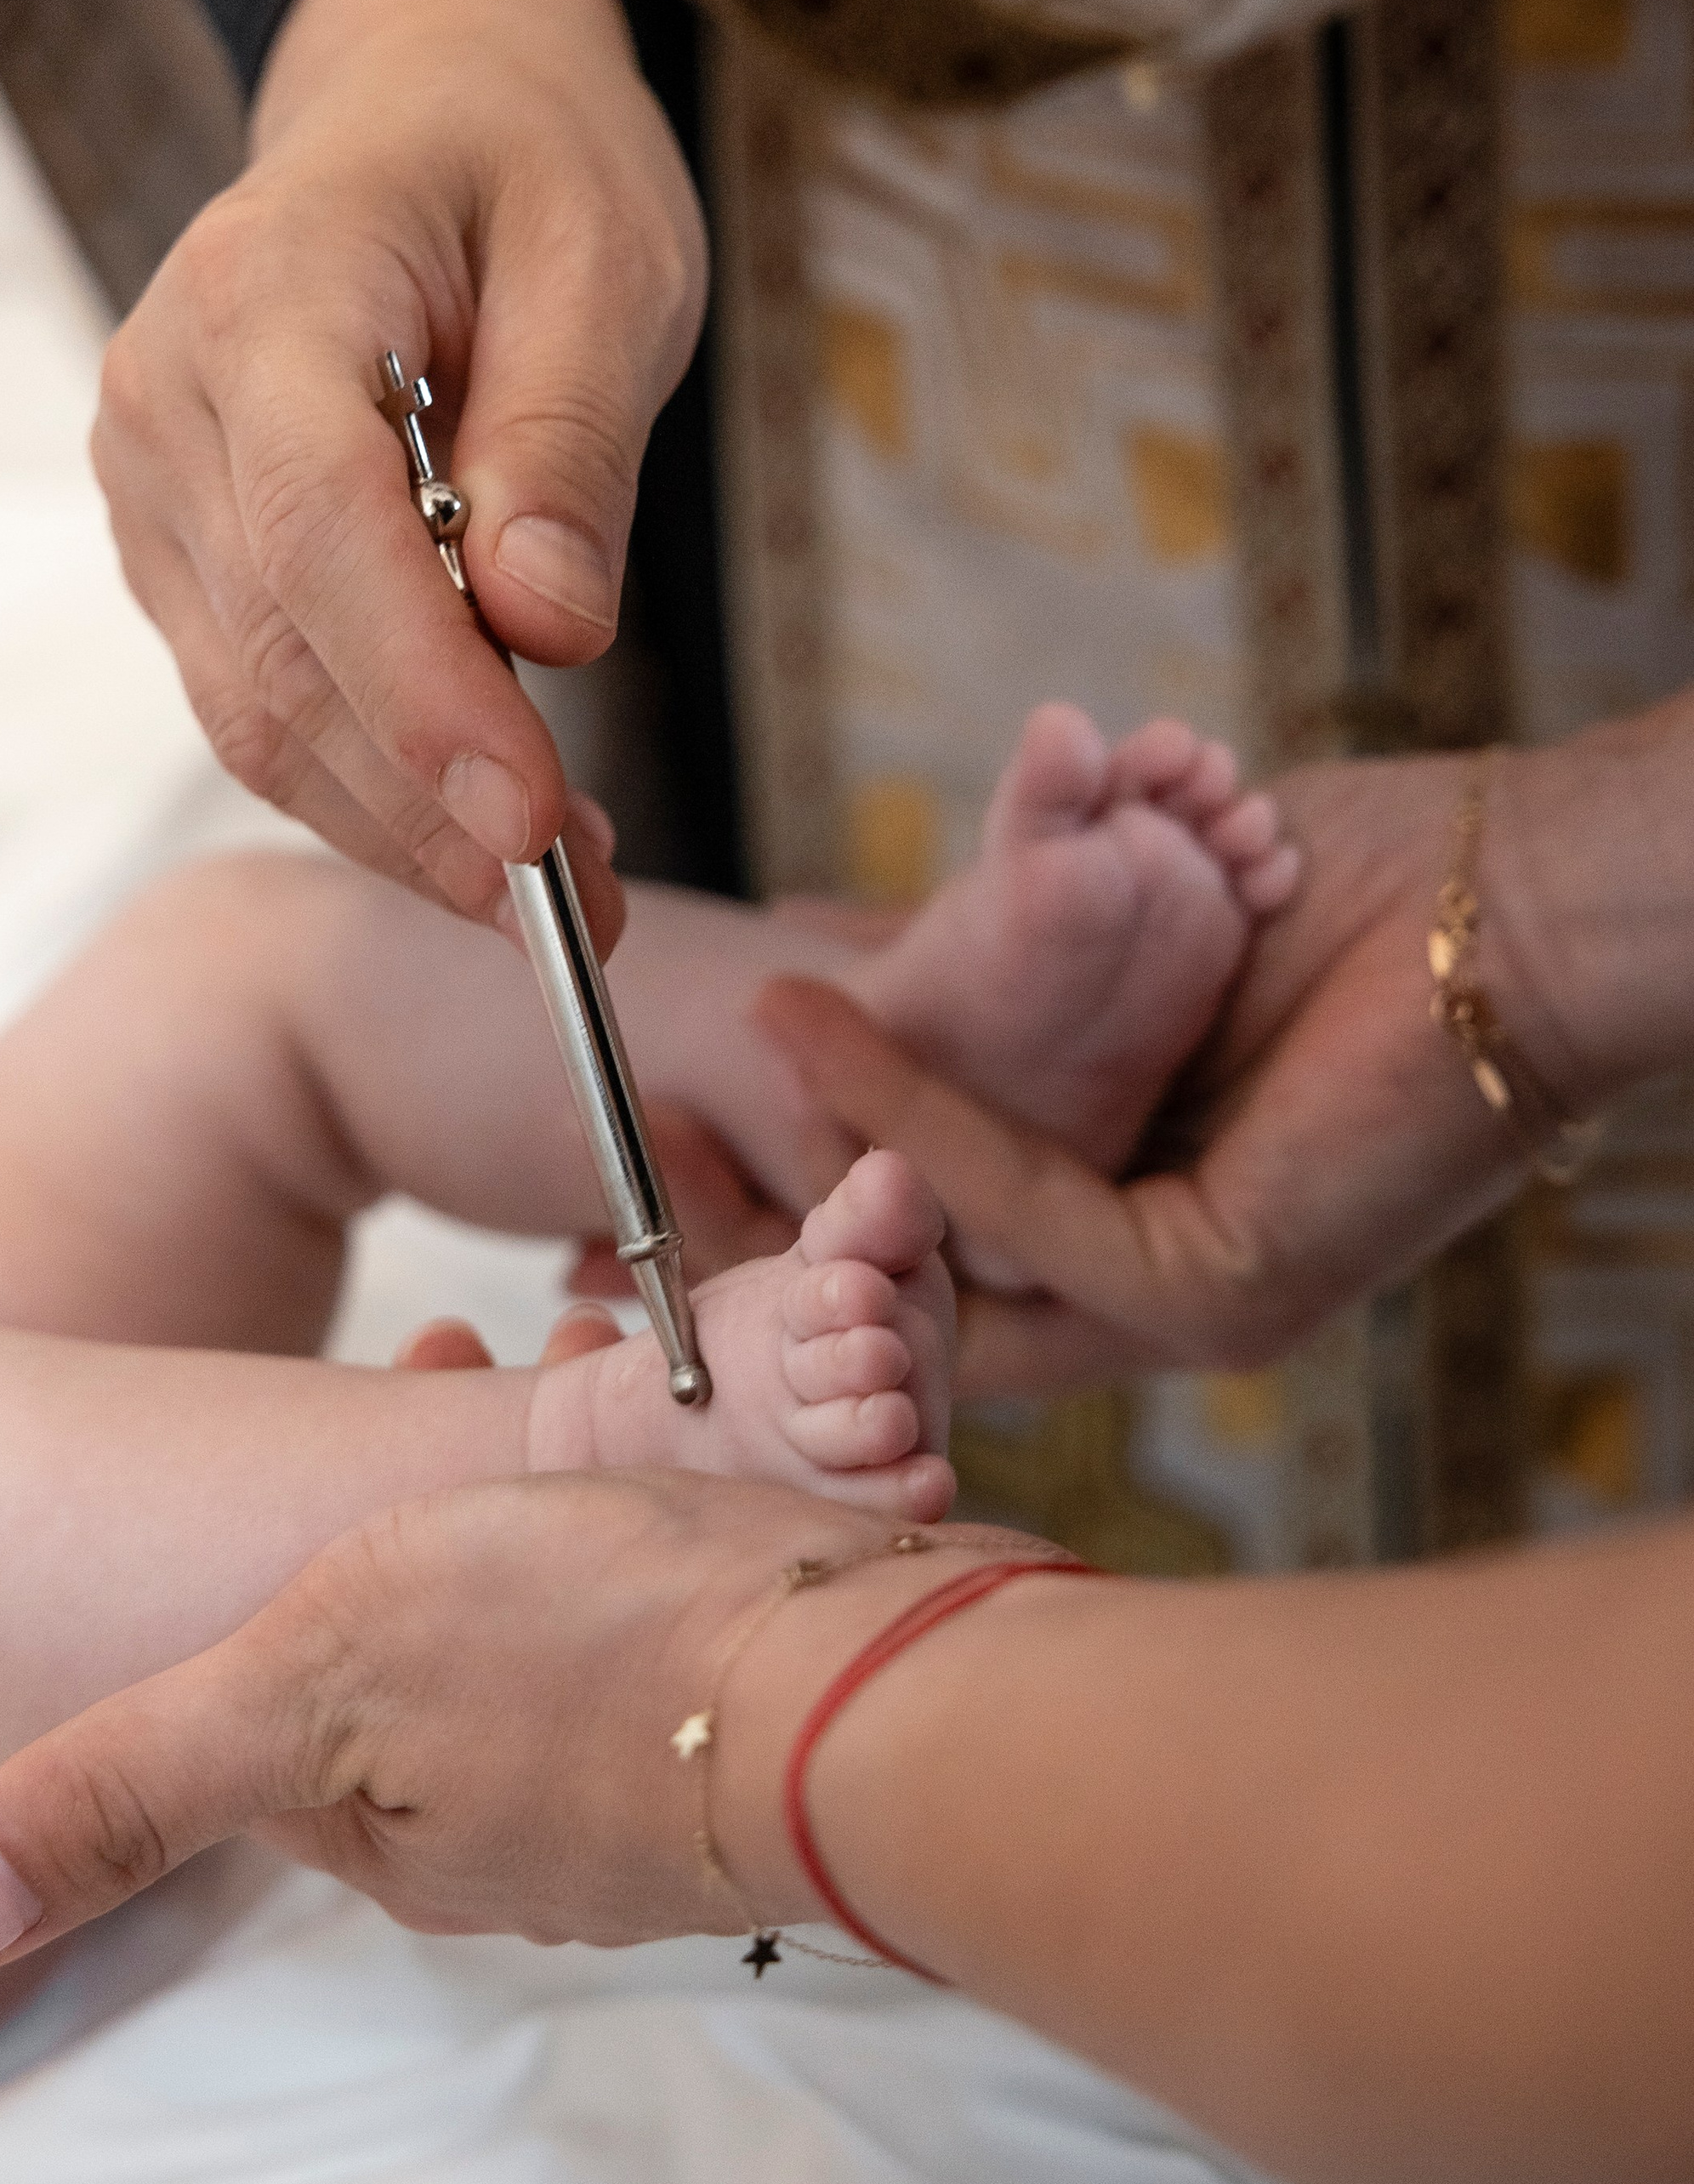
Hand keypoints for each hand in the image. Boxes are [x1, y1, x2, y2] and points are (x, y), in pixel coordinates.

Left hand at [0, 1472, 1023, 1982]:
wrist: (864, 1695)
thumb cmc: (582, 1666)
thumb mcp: (299, 1680)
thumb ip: (113, 1791)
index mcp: (369, 1818)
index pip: (278, 1673)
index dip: (289, 1524)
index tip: (376, 1371)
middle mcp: (494, 1826)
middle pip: (414, 1644)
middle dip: (422, 1493)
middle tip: (476, 1347)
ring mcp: (630, 1790)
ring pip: (544, 1623)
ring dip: (545, 1493)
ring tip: (592, 1370)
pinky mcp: (744, 1735)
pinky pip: (663, 1625)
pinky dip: (653, 1526)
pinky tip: (689, 1459)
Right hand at [93, 0, 706, 930]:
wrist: (416, 102)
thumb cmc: (523, 161)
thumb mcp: (607, 255)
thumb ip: (569, 437)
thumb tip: (549, 627)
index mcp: (260, 292)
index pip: (320, 529)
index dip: (422, 694)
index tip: (532, 822)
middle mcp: (165, 399)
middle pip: (281, 653)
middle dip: (434, 801)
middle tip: (590, 902)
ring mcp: (153, 487)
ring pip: (257, 712)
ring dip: (405, 824)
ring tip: (566, 888)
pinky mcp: (180, 554)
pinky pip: (262, 702)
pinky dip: (372, 787)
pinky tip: (483, 824)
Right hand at [752, 746, 1562, 1393]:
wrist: (1528, 891)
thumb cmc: (1361, 885)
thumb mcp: (1117, 924)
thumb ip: (981, 967)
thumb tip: (816, 952)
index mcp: (1148, 1205)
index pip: (943, 1224)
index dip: (814, 1166)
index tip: (698, 1078)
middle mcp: (1164, 1271)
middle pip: (925, 1266)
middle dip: (783, 1194)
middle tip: (655, 1102)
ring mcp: (1189, 1299)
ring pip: (955, 1249)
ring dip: (832, 1136)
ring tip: (737, 1021)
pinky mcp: (1211, 1287)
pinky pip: (1018, 1216)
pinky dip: (908, 1119)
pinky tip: (823, 1012)